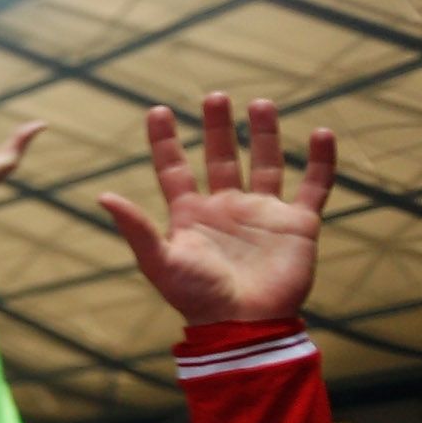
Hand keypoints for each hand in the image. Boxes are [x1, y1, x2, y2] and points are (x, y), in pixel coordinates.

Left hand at [100, 94, 333, 326]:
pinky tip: (319, 133)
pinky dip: (319, 160)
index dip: (165, 141)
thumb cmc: (197, 298)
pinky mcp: (297, 223)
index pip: (174, 168)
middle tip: (214, 96)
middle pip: (221, 157)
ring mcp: (262, 212)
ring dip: (264, 133)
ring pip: (266, 162)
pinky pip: (313, 185)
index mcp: (190, 214)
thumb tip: (102, 196)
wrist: (243, 326)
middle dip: (218, 127)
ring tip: (261, 103)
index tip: (156, 111)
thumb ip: (136, 228)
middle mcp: (226, 207)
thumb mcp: (160, 261)